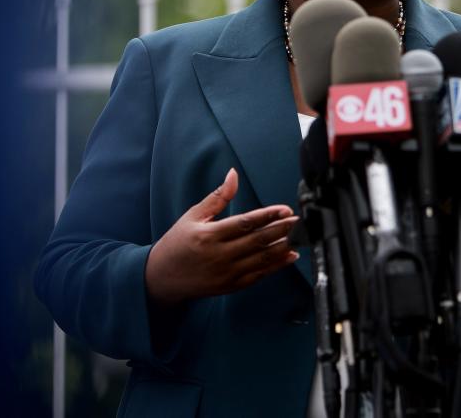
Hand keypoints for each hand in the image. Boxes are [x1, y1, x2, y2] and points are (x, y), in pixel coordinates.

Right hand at [145, 168, 299, 306]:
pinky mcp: (231, 285)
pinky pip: (258, 275)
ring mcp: (226, 273)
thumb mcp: (193, 216)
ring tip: (298, 236)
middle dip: (281, 230)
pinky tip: (289, 256)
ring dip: (282, 247)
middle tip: (298, 220)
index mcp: (209, 235)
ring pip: (262, 260)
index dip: (268, 215)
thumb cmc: (177, 243)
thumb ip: (217, 197)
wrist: (162, 278)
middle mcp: (219, 255)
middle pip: (258, 241)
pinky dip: (276, 266)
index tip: (285, 209)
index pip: (245, 223)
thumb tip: (233, 174)